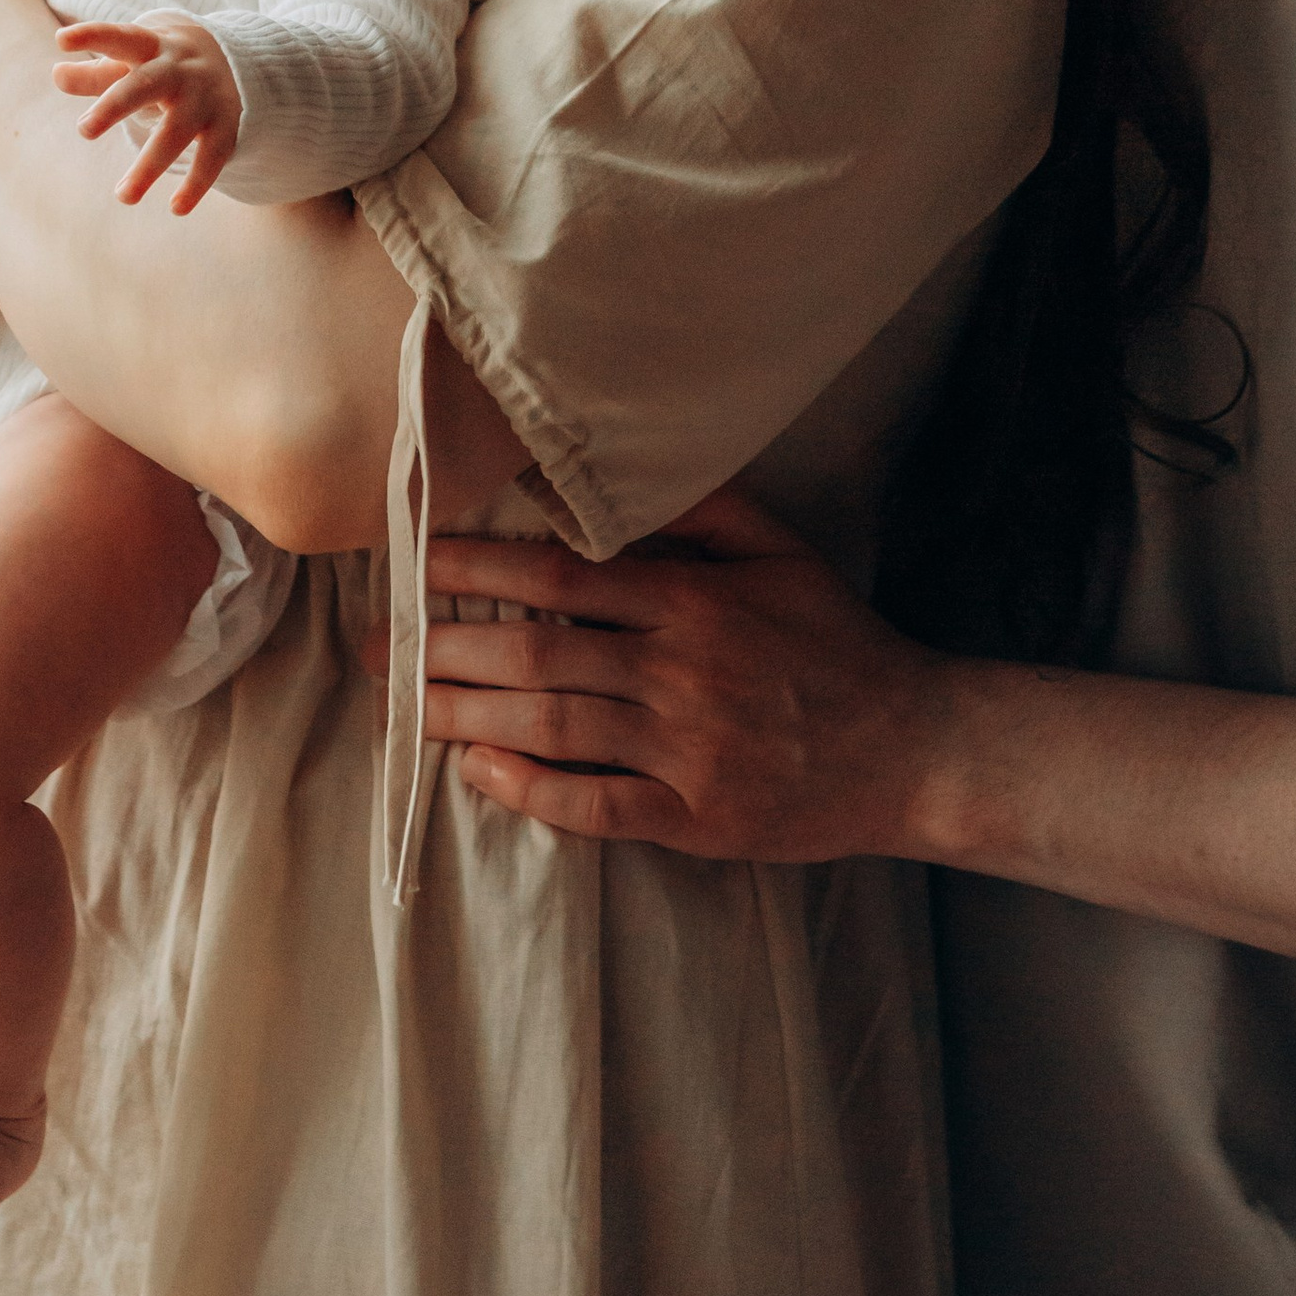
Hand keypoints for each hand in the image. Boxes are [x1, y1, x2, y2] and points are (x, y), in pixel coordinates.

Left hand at [52, 13, 241, 212]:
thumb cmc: (164, 64)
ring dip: (149, 165)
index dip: (91, 37)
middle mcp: (178, 70)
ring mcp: (204, 98)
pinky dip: (196, 184)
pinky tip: (176, 208)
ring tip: (123, 196)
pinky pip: (211, 157)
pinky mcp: (225, 126)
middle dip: (115, 106)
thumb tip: (56, 74)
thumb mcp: (134, 62)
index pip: (119, 38)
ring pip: (176, 131)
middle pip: (145, 85)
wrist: (235, 59)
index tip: (61, 39)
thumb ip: (96, 74)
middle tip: (83, 130)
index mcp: (150, 48)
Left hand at [414, 487, 952, 863]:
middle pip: (537, 653)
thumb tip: (614, 479)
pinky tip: (481, 772)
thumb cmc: (837, 643)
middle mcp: (682, 670)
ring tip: (402, 708)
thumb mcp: (782, 551)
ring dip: (466, 717)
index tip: (415, 565)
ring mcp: (688, 748)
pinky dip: (532, 790)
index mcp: (694, 600)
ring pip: (553, 728)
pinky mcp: (697, 816)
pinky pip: (596, 805)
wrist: (916, 750)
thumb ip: (702, 509)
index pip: (560, 574)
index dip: (477, 567)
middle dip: (444, 648)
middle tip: (379, 647)